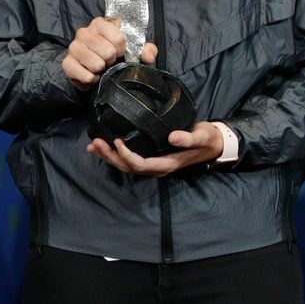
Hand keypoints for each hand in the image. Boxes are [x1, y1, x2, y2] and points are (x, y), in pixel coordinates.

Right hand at [61, 17, 155, 90]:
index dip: (122, 48)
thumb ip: (146, 50)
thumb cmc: (114, 55)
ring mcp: (73, 46)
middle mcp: (85, 32)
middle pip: (107, 50)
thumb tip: (148, 56)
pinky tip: (93, 76)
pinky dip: (91, 79)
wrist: (93, 69)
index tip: (120, 52)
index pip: (119, 37)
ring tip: (100, 67)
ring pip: (95, 63)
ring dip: (101, 69)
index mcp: (101, 24)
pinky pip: (82, 74)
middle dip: (111, 60)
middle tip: (109, 61)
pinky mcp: (66, 62)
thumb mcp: (133, 50)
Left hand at [87, 118, 222, 176]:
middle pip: (128, 167)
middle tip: (96, 143)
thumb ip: (188, 138)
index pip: (141, 164)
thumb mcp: (201, 137)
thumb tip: (172, 136)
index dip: (127, 155)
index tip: (118, 141)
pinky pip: (129, 159)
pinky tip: (103, 145)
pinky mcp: (149, 156)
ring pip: (125, 165)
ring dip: (108, 156)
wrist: (211, 144)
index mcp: (166, 164)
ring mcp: (152, 163)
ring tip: (93, 146)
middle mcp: (156, 167)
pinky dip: (114, 153)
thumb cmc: (206, 139)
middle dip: (111, 156)